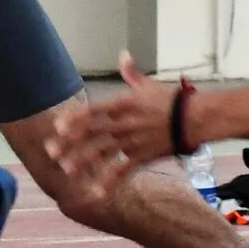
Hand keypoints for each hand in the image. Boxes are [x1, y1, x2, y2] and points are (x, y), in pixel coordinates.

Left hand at [46, 54, 183, 206]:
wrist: (197, 117)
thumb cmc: (173, 99)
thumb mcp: (149, 84)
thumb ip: (131, 73)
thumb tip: (123, 54)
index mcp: (122, 103)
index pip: (92, 110)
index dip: (74, 119)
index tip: (57, 127)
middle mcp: (123, 122)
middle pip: (91, 133)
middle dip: (69, 142)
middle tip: (51, 152)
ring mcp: (132, 140)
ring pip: (102, 152)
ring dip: (83, 161)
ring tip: (66, 171)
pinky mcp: (143, 155)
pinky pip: (123, 170)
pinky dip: (109, 182)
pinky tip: (96, 193)